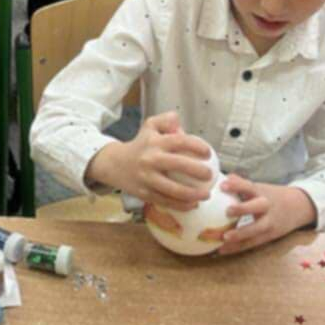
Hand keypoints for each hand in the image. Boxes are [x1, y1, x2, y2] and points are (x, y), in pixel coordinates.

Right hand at [87, 111, 213, 209]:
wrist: (114, 164)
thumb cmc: (139, 145)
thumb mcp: (149, 126)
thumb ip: (166, 120)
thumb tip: (180, 122)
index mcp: (155, 142)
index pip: (179, 141)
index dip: (196, 146)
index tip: (208, 153)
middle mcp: (150, 159)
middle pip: (178, 165)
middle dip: (197, 171)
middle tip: (210, 175)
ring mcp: (146, 178)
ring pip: (172, 189)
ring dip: (192, 194)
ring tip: (206, 195)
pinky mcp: (144, 193)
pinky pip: (165, 201)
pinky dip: (180, 205)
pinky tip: (192, 205)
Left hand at [216, 175, 317, 255]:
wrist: (299, 207)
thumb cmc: (271, 196)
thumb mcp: (260, 188)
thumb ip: (242, 184)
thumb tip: (225, 177)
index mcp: (262, 192)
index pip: (249, 186)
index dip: (236, 185)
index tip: (222, 185)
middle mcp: (266, 206)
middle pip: (257, 207)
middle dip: (243, 209)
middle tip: (227, 211)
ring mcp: (269, 222)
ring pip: (255, 229)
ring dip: (239, 234)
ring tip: (224, 238)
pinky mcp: (268, 236)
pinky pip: (252, 243)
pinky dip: (237, 248)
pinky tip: (222, 250)